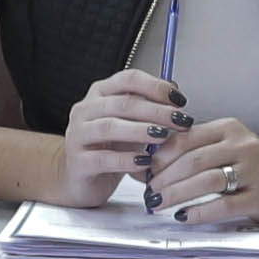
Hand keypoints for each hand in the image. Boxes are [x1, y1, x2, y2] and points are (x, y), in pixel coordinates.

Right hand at [46, 68, 186, 207]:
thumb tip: (174, 89)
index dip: (156, 87)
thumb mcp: (130, 124)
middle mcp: (86, 110)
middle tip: (180, 120)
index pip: (128, 79)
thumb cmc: (107, 148)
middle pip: (123, 103)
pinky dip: (126, 160)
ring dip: (141, 131)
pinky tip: (145, 162)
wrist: (79, 179)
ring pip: (110, 127)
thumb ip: (148, 106)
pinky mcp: (78, 163)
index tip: (179, 100)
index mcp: (100, 94)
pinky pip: (103, 159)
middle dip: (156, 111)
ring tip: (163, 136)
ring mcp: (78, 136)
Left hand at [146, 119, 258, 226]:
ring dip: (176, 194)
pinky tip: (184, 216)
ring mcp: (253, 171)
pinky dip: (199, 212)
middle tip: (149, 190)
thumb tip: (153, 162)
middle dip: (164, 177)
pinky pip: (223, 205)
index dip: (161, 155)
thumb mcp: (228, 146)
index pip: (186, 138)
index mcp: (229, 128)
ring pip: (206, 181)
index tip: (145, 168)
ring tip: (158, 203)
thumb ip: (197, 149)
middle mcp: (242, 146)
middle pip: (193, 160)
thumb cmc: (255, 166)